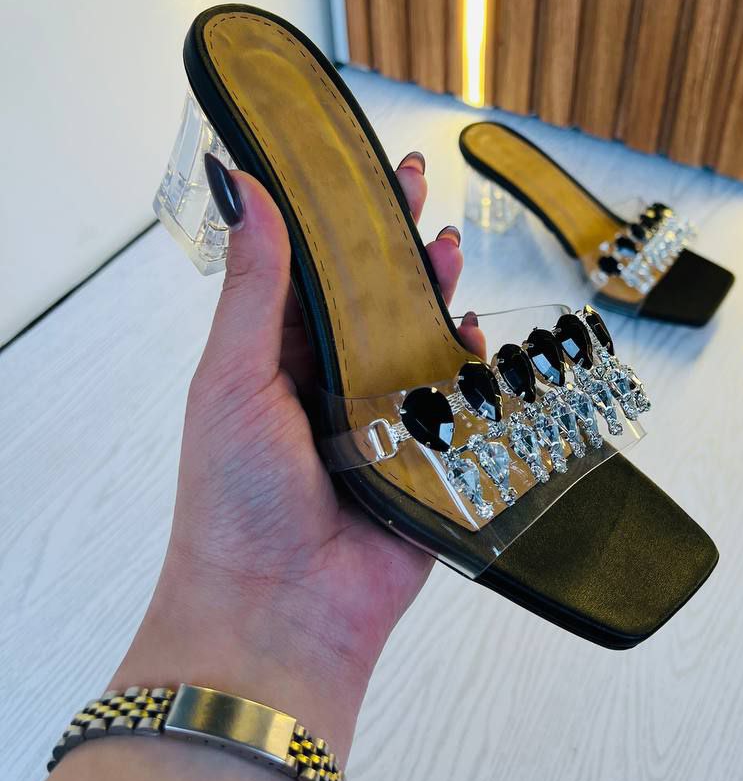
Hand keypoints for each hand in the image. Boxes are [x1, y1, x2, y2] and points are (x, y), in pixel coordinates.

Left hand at [115, 152, 481, 757]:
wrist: (279, 614)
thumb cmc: (235, 499)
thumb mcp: (234, 377)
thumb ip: (255, 286)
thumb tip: (245, 188)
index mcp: (274, 361)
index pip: (310, 271)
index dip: (334, 219)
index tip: (355, 166)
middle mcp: (326, 385)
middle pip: (371, 297)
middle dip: (393, 242)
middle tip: (413, 182)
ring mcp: (378, 423)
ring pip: (416, 341)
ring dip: (432, 292)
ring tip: (444, 245)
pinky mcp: (424, 461)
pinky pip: (455, 403)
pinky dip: (466, 367)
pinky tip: (471, 333)